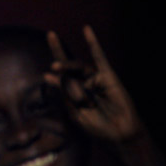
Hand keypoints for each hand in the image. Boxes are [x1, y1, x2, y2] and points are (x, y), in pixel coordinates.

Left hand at [45, 26, 142, 143]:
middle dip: (61, 65)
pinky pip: (99, 57)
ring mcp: (95, 77)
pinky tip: (86, 30)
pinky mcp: (108, 76)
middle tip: (54, 66)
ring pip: (80, 69)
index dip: (53, 58)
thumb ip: (63, 92)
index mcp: (71, 90)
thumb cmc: (96, 126)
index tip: (47, 42)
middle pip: (68, 68)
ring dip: (73, 70)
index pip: (59, 72)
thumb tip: (47, 74)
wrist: (119, 135)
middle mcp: (82, 81)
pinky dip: (92, 43)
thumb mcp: (74, 111)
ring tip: (68, 75)